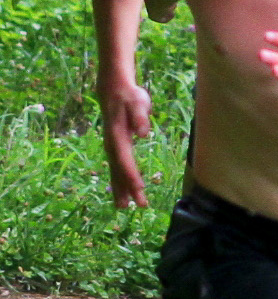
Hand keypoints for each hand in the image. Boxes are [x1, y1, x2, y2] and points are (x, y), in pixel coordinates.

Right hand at [97, 78, 152, 209]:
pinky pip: (117, 167)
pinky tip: (123, 191)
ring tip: (124, 207)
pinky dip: (120, 180)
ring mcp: (112, 147)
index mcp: (118, 137)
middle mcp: (112, 145)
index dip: (131, 175)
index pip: (125, 160)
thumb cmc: (130, 97)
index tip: (139, 188)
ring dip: (120, 189)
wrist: (114, 91)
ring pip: (115, 171)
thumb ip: (141, 118)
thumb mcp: (138, 102)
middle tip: (135, 206)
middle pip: (119, 170)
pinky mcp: (116, 147)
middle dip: (127, 188)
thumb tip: (144, 133)